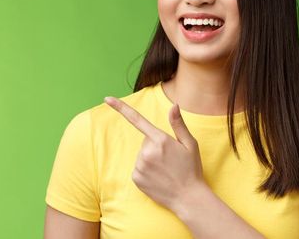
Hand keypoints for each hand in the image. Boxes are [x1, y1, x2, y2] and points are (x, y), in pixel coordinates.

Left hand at [104, 96, 205, 212]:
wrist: (188, 198)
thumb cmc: (192, 169)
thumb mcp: (190, 144)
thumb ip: (178, 124)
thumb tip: (174, 105)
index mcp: (160, 139)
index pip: (137, 119)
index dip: (120, 108)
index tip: (107, 99)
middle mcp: (147, 151)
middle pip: (145, 142)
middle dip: (155, 146)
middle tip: (170, 160)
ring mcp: (140, 165)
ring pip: (142, 155)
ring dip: (151, 160)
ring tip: (166, 170)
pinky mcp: (136, 178)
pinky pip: (138, 168)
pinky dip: (146, 171)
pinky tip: (158, 178)